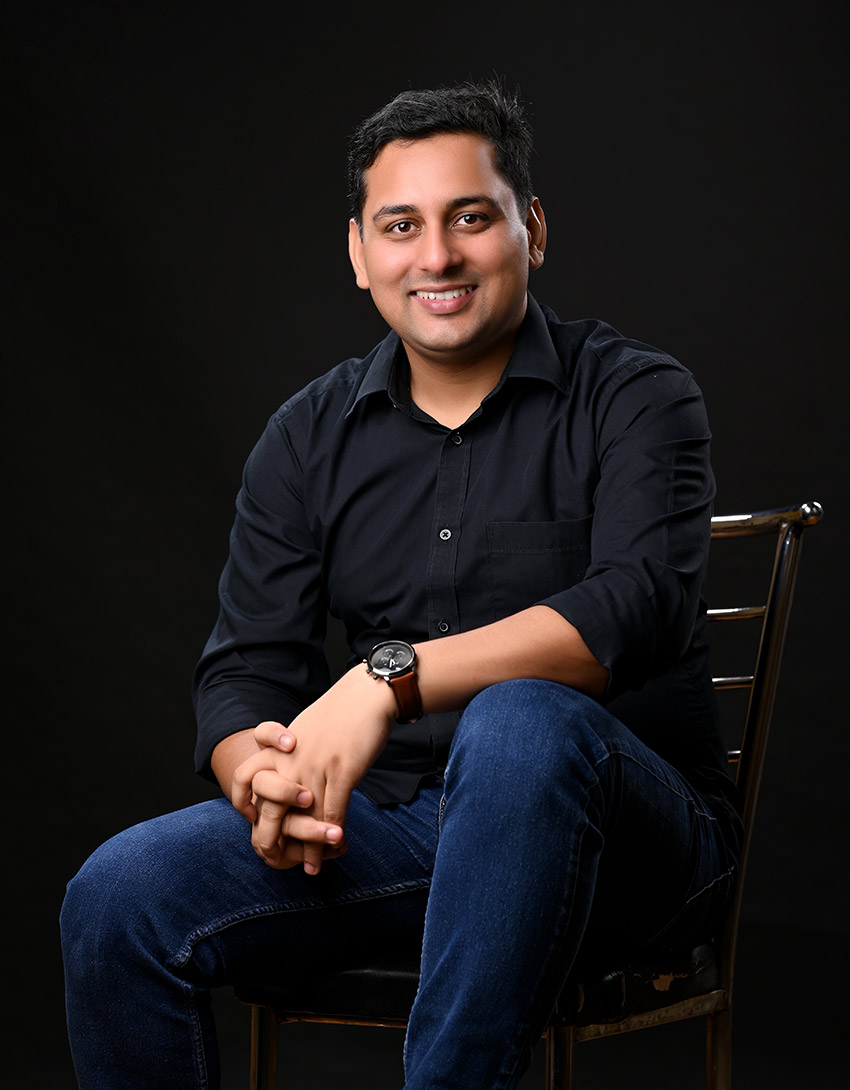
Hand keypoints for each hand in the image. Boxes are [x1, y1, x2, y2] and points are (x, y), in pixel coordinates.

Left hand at [234, 668, 396, 873]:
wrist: (369, 694)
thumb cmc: (341, 712)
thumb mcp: (304, 728)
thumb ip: (290, 751)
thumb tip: (286, 770)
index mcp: (279, 748)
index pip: (245, 778)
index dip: (243, 802)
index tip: (252, 820)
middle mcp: (292, 759)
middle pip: (268, 806)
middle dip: (269, 837)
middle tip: (273, 856)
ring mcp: (315, 767)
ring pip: (302, 817)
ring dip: (306, 848)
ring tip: (308, 867)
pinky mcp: (342, 773)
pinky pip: (332, 813)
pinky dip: (332, 837)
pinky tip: (337, 849)